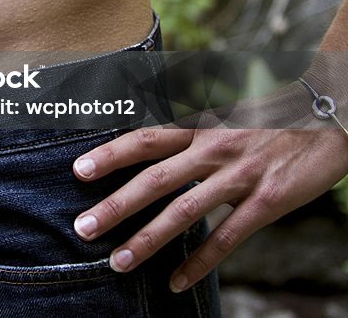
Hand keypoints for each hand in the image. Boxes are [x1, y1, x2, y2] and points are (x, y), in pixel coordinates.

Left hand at [69, 88, 347, 292]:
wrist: (330, 116)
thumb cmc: (272, 122)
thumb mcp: (224, 121)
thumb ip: (191, 138)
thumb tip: (153, 153)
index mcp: (199, 129)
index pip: (145, 140)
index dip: (109, 155)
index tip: (77, 171)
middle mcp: (213, 149)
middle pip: (154, 179)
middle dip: (115, 206)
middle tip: (83, 227)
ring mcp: (239, 175)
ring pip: (183, 212)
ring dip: (147, 239)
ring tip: (118, 262)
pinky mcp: (266, 200)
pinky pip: (227, 238)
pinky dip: (200, 262)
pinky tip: (176, 282)